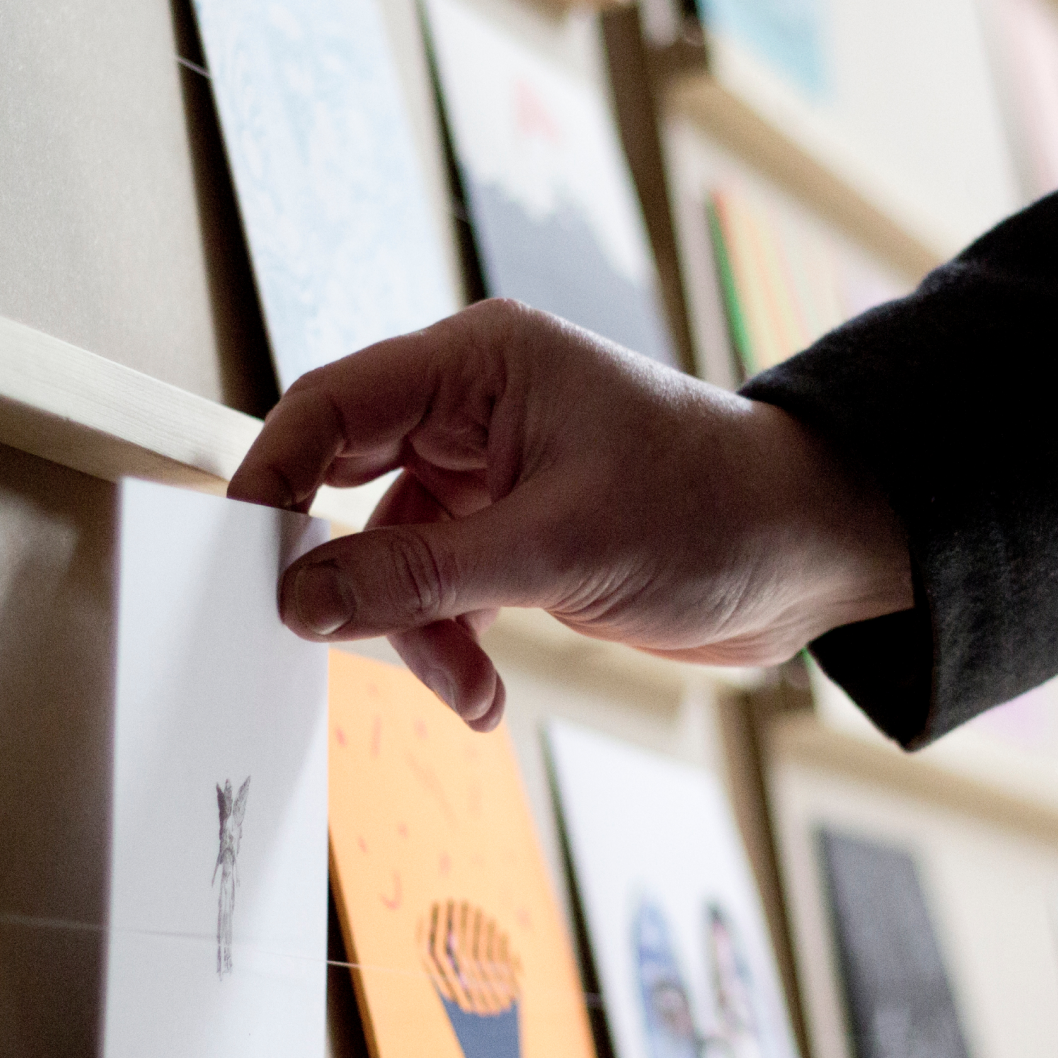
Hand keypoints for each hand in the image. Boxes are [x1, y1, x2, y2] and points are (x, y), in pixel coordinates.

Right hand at [226, 301, 912, 730]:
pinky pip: (440, 587)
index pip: (333, 405)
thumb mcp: (558, 548)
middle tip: (323, 638)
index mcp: (480, 364)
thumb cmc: (712, 511)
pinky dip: (452, 643)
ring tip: (469, 688)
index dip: (274, 478)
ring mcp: (494, 472)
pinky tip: (488, 693)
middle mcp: (476, 407)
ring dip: (416, 629)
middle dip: (350, 572)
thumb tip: (303, 596)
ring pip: (394, 552)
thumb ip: (420, 574)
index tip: (245, 561)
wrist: (813, 554)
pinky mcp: (516, 531)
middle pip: (349, 482)